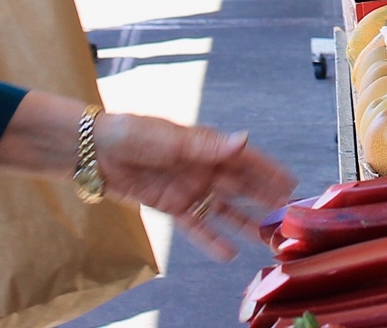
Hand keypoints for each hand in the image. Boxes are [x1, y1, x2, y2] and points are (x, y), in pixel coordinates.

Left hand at [95, 115, 295, 260]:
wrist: (95, 151)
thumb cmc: (133, 134)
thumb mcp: (171, 139)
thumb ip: (209, 146)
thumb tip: (244, 141)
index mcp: (206, 146)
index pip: (245, 160)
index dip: (269, 171)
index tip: (292, 183)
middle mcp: (202, 168)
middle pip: (239, 186)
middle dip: (263, 198)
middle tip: (287, 214)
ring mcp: (187, 188)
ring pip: (222, 209)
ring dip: (243, 222)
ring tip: (264, 238)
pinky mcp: (170, 206)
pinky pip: (195, 226)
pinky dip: (211, 239)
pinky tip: (228, 253)